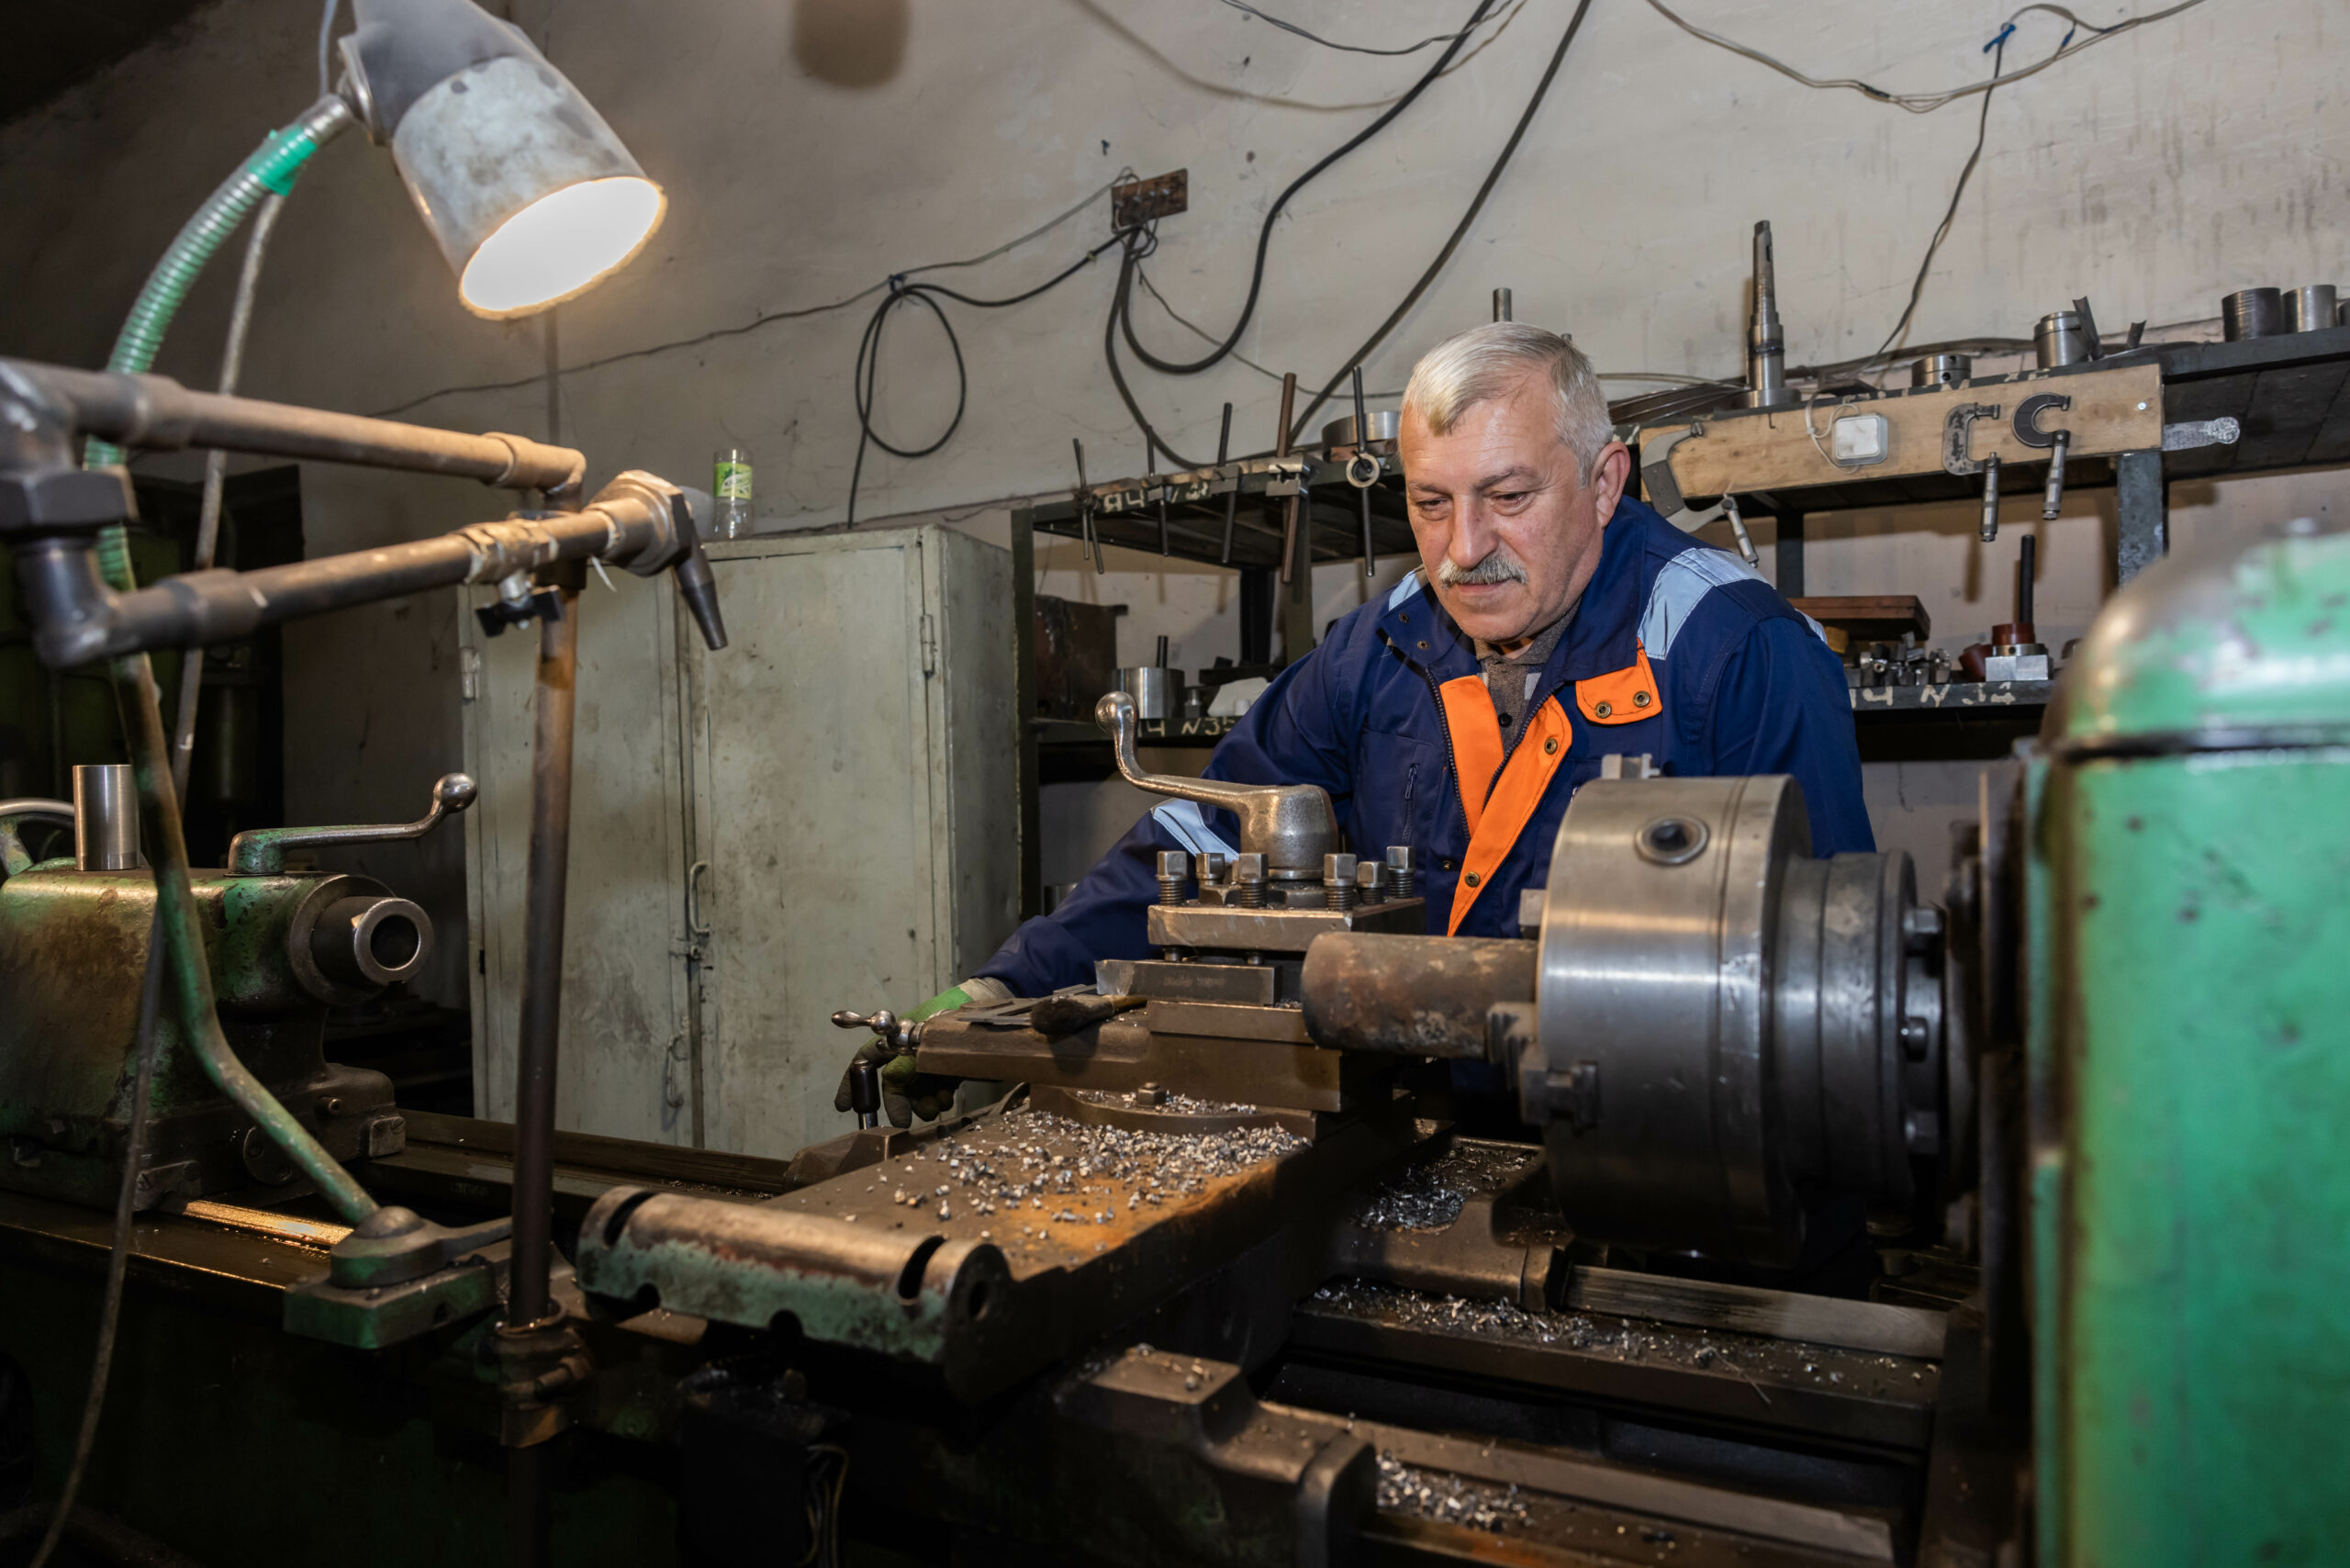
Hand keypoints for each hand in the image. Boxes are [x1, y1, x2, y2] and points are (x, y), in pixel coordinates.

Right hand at [832, 983, 978, 1127]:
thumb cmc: (952, 1017)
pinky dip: (938, 1101)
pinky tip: (946, 1099)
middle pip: (892, 1084)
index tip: (844, 1107)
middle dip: (896, 1104)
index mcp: (896, 1039)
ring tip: (935, 1106)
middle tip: (901, 1122)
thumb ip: (906, 1062)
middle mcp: (908, 1054)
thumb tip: (889, 1082)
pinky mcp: (947, 1073)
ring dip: (921, 1106)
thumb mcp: (925, 1039)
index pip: (865, 1060)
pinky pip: (935, 1094)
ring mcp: (927, 1064)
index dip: (852, 1082)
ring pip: (915, 1094)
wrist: (987, 1015)